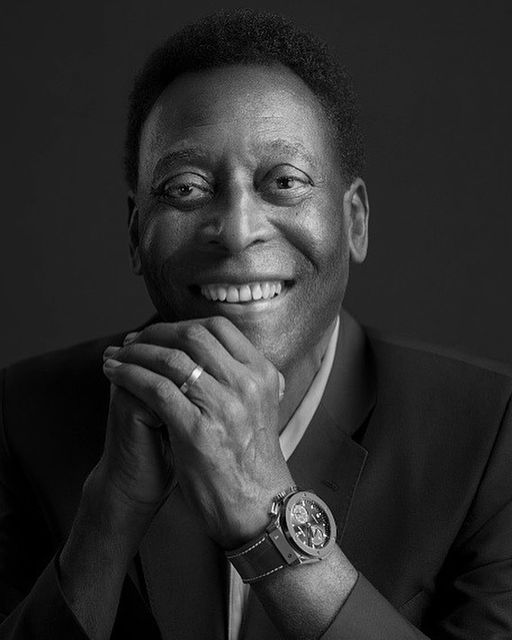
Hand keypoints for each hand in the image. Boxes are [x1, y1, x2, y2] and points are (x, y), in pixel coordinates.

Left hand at [101, 316, 291, 547]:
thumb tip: (210, 353)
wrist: (259, 509)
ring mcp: (222, 406)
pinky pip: (155, 388)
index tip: (160, 334)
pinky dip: (129, 375)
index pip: (219, 327)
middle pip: (193, 336)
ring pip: (170, 359)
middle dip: (155, 333)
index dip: (181, 325)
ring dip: (135, 352)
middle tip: (132, 341)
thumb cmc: (253, 461)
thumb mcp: (261, 408)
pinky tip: (114, 374)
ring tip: (116, 355)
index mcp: (262, 374)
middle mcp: (246, 384)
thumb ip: (242, 378)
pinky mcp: (196, 430)